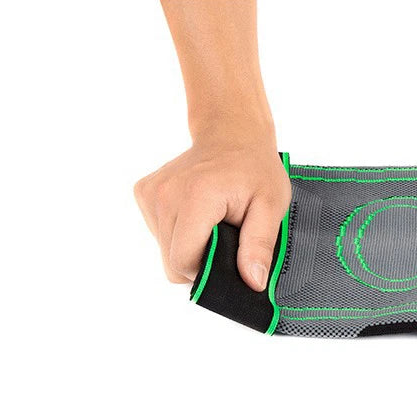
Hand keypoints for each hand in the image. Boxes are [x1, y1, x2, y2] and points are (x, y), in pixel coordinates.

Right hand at [134, 127, 290, 290]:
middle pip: (171, 262)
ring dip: (190, 246)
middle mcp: (164, 194)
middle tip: (225, 238)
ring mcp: (150, 193)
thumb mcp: (271, 206)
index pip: (183, 261)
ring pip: (164, 250)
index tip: (229, 257)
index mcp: (195, 197)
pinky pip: (159, 234)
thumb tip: (254, 283)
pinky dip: (179, 233)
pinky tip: (198, 215)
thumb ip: (260, 245)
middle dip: (200, 261)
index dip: (207, 271)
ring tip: (213, 223)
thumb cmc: (255, 168)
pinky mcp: (144, 194)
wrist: (233, 134)